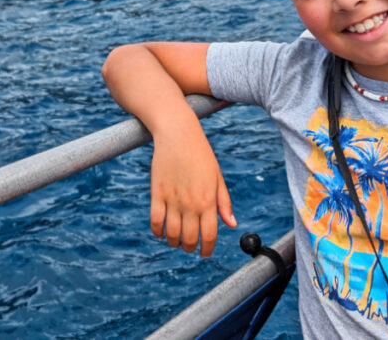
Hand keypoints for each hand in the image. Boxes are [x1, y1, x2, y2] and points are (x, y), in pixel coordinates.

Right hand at [149, 118, 235, 257]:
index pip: (209, 236)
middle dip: (189, 247)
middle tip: (189, 246)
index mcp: (208, 200)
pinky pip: (155, 221)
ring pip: (171, 234)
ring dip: (174, 242)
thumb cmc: (200, 154)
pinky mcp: (157, 193)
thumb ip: (224, 202)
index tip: (204, 253)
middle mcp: (191, 203)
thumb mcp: (217, 177)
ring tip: (176, 240)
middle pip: (189, 239)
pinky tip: (161, 232)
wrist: (178, 133)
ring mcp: (173, 199)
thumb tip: (231, 224)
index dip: (207, 250)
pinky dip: (158, 231)